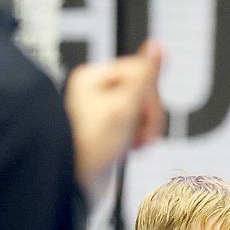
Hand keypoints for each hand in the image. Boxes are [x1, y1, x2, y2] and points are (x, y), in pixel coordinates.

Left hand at [64, 39, 164, 187]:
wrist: (72, 183)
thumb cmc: (91, 147)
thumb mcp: (123, 108)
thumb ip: (144, 76)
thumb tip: (157, 46)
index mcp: (92, 77)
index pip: (140, 71)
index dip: (150, 97)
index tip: (147, 120)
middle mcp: (93, 88)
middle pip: (140, 89)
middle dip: (147, 114)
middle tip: (143, 138)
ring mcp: (98, 108)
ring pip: (137, 107)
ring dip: (143, 126)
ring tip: (136, 144)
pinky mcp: (103, 127)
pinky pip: (129, 122)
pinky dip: (134, 134)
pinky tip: (130, 147)